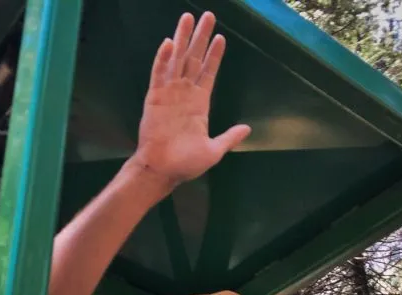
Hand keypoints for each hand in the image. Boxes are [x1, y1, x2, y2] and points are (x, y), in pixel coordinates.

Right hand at [129, 12, 250, 192]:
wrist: (162, 171)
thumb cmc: (185, 164)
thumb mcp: (214, 151)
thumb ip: (229, 138)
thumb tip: (246, 129)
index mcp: (199, 104)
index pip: (208, 73)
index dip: (214, 56)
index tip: (220, 38)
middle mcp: (185, 94)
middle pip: (194, 59)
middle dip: (201, 37)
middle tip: (208, 16)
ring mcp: (169, 94)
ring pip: (177, 60)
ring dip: (183, 38)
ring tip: (188, 17)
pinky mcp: (155, 98)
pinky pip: (159, 74)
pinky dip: (163, 58)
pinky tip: (169, 42)